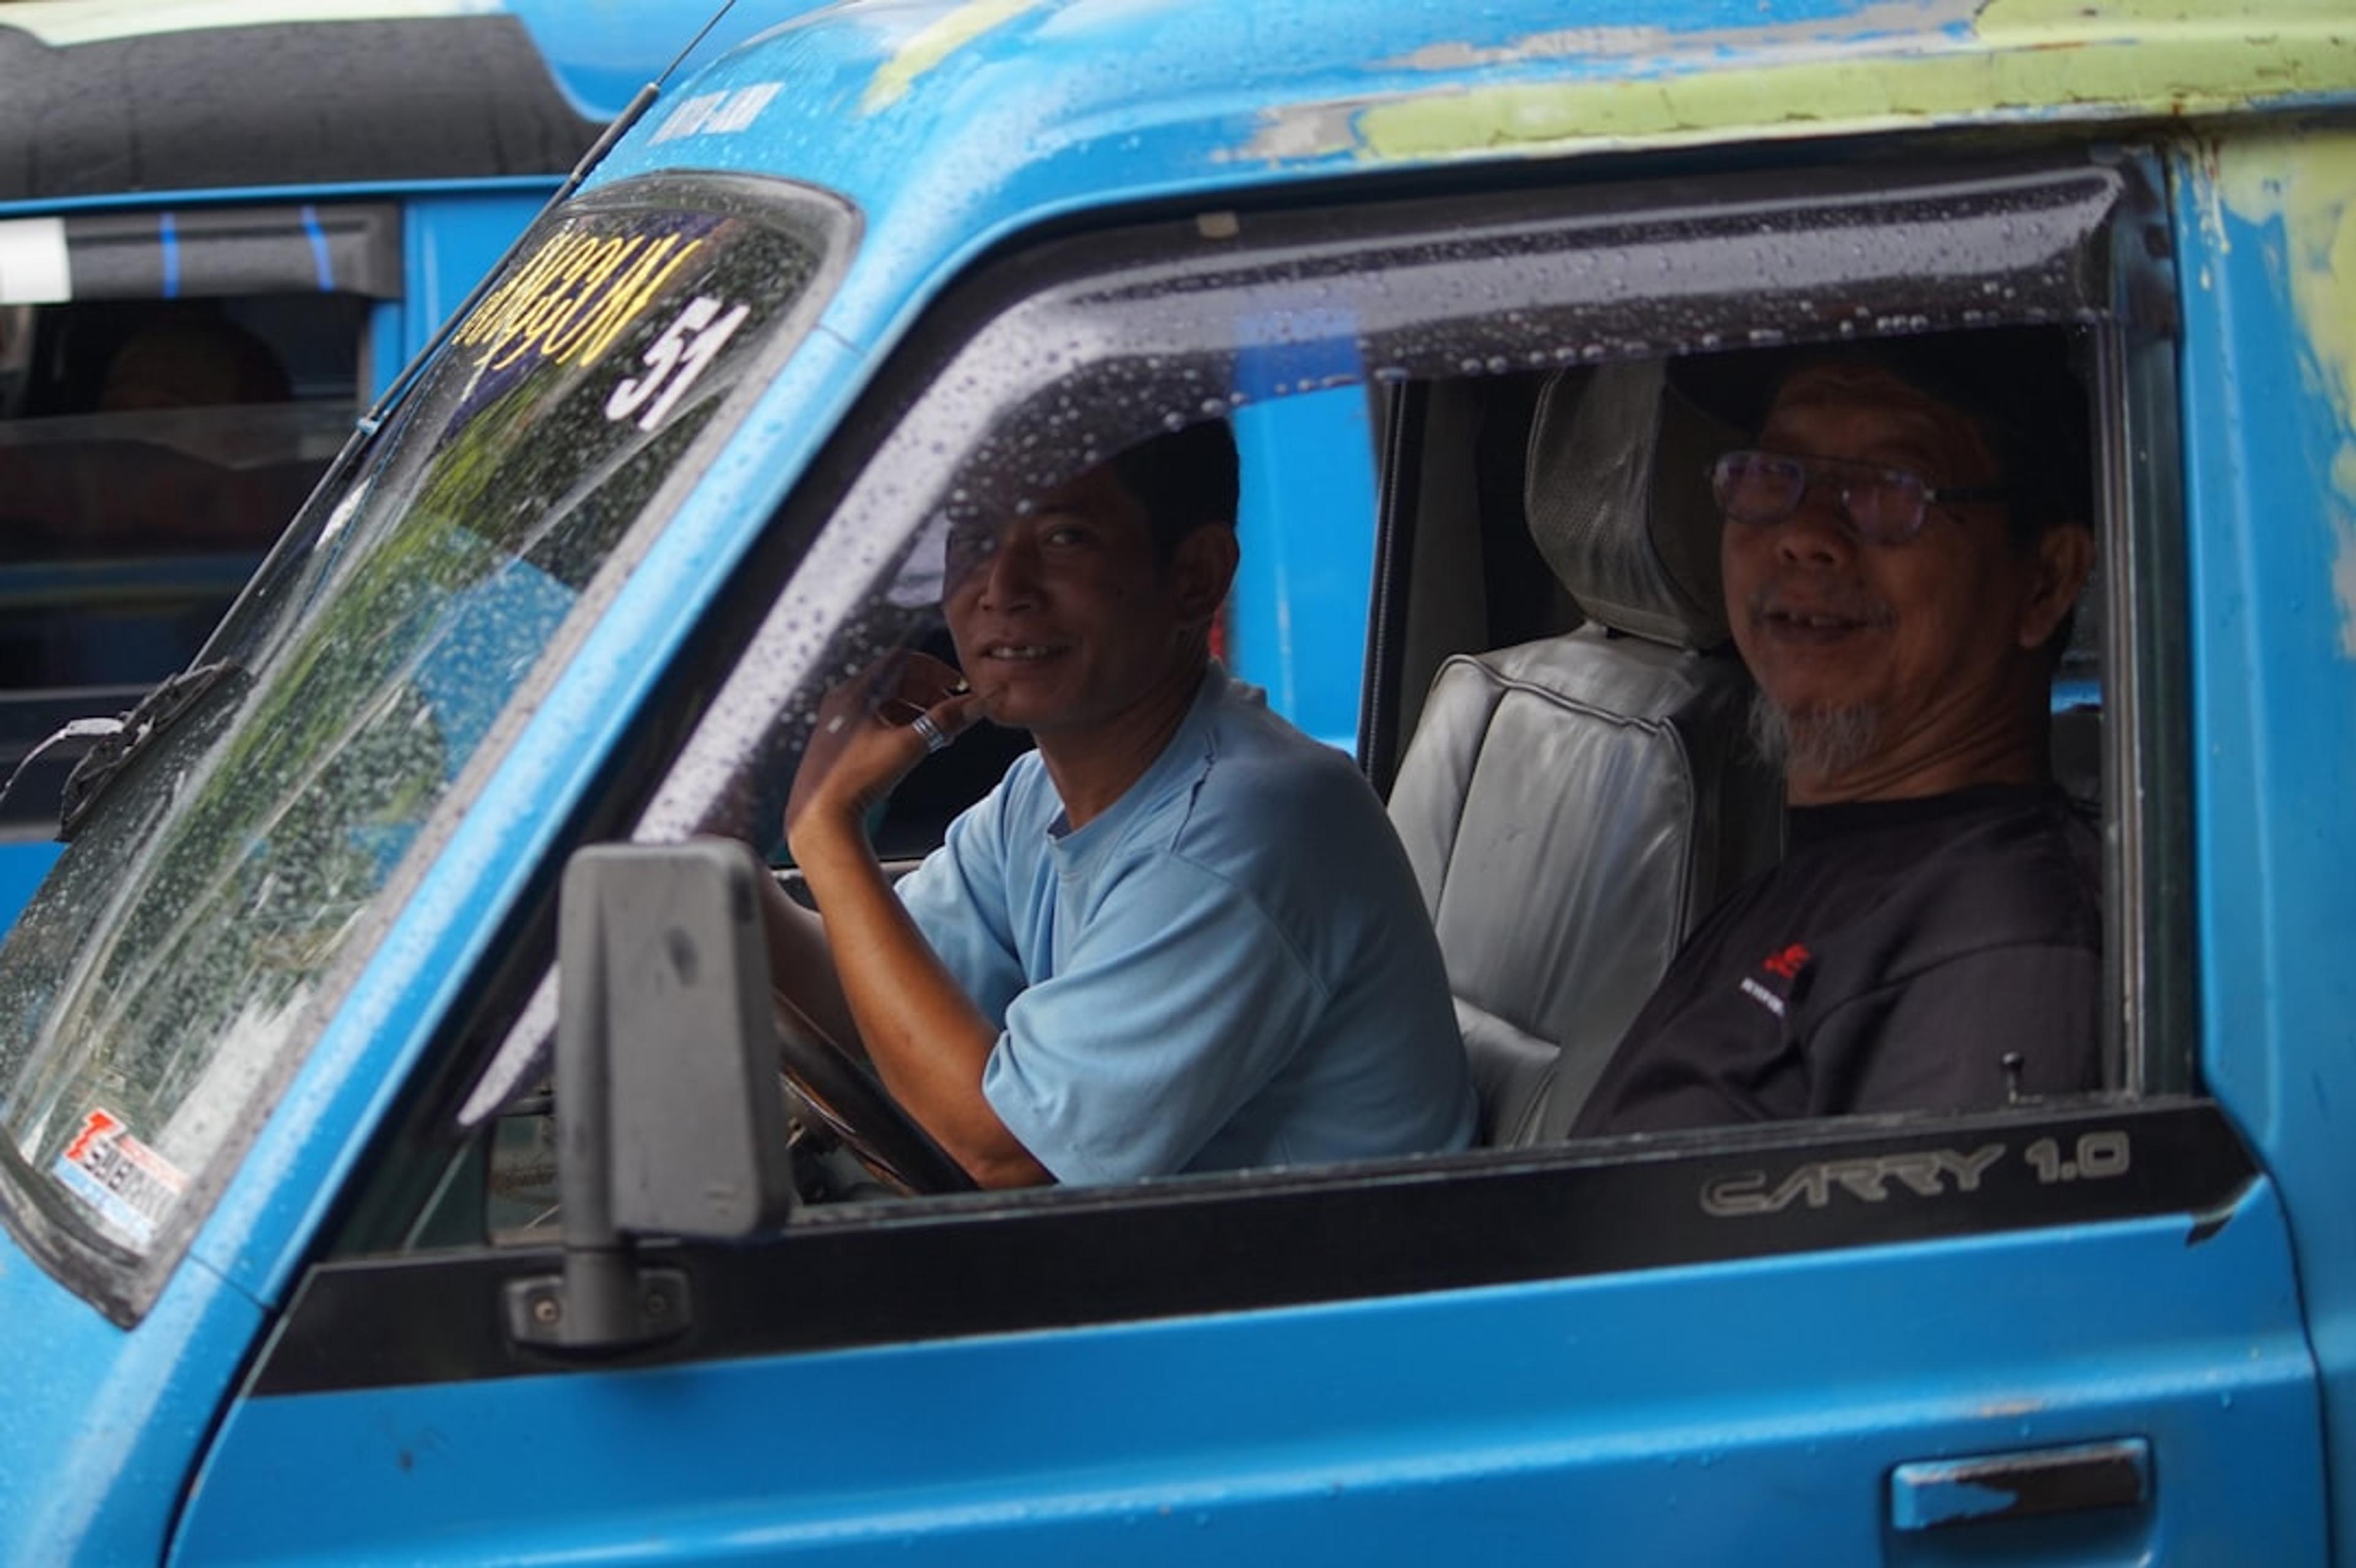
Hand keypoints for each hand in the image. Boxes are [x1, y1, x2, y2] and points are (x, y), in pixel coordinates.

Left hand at [786, 649, 982, 849]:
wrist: (819, 817)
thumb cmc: (856, 779)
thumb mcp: (908, 746)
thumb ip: (945, 721)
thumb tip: (978, 704)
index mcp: (855, 691)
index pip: (901, 661)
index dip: (934, 669)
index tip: (956, 684)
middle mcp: (843, 699)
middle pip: (895, 681)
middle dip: (929, 692)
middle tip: (953, 709)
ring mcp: (838, 720)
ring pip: (886, 702)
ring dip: (917, 710)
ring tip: (940, 731)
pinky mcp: (838, 740)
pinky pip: (874, 719)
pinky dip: (900, 724)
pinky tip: (915, 744)